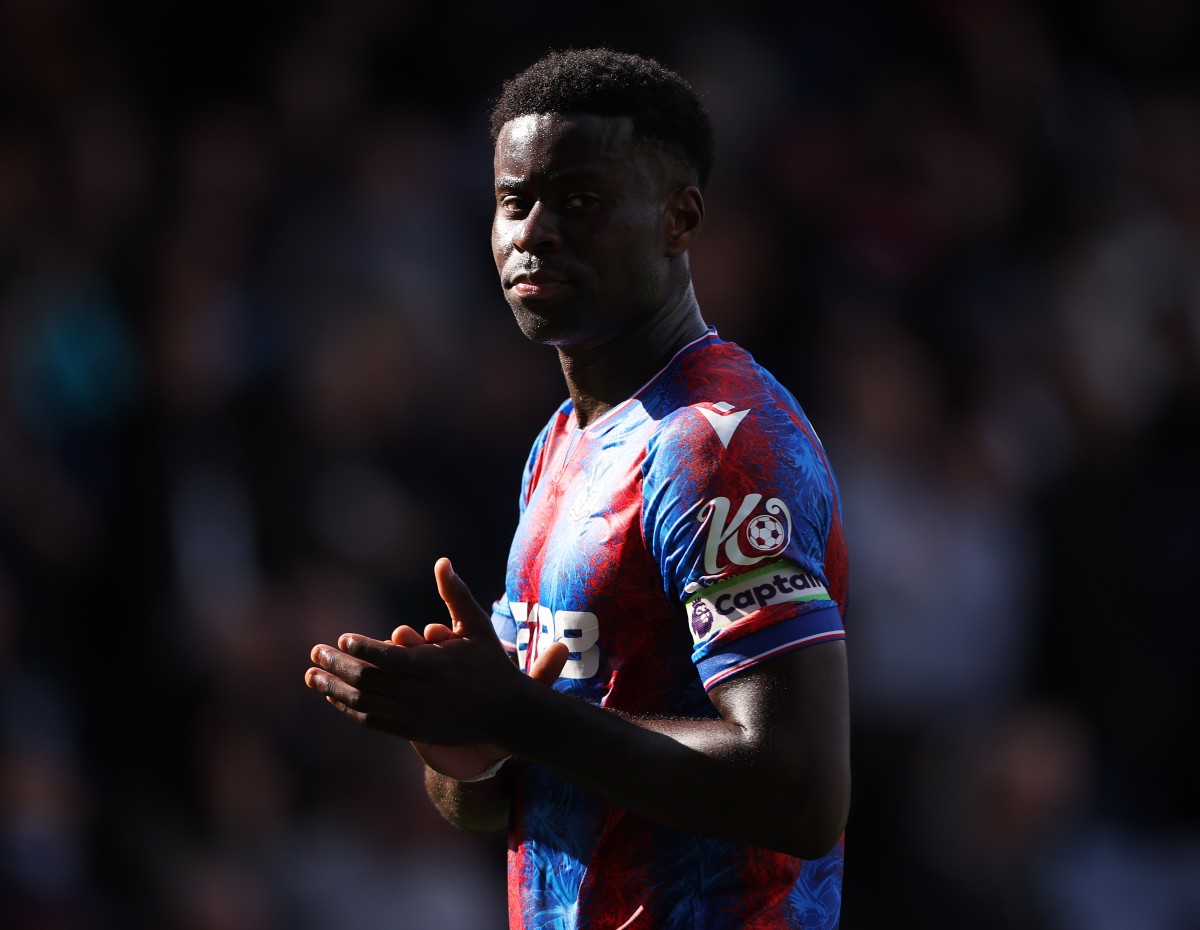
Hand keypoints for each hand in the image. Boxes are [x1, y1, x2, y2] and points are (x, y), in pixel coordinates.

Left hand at [305, 558, 566, 774]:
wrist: (508, 714)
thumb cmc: (492, 664)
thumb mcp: (477, 625)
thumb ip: (456, 594)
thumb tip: (442, 561)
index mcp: (435, 664)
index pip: (390, 658)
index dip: (363, 649)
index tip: (341, 638)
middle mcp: (421, 692)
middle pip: (369, 680)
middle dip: (337, 665)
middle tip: (315, 651)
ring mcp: (415, 715)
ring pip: (365, 703)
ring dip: (334, 689)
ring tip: (311, 676)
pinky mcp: (413, 731)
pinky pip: (372, 721)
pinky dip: (350, 709)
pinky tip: (333, 698)